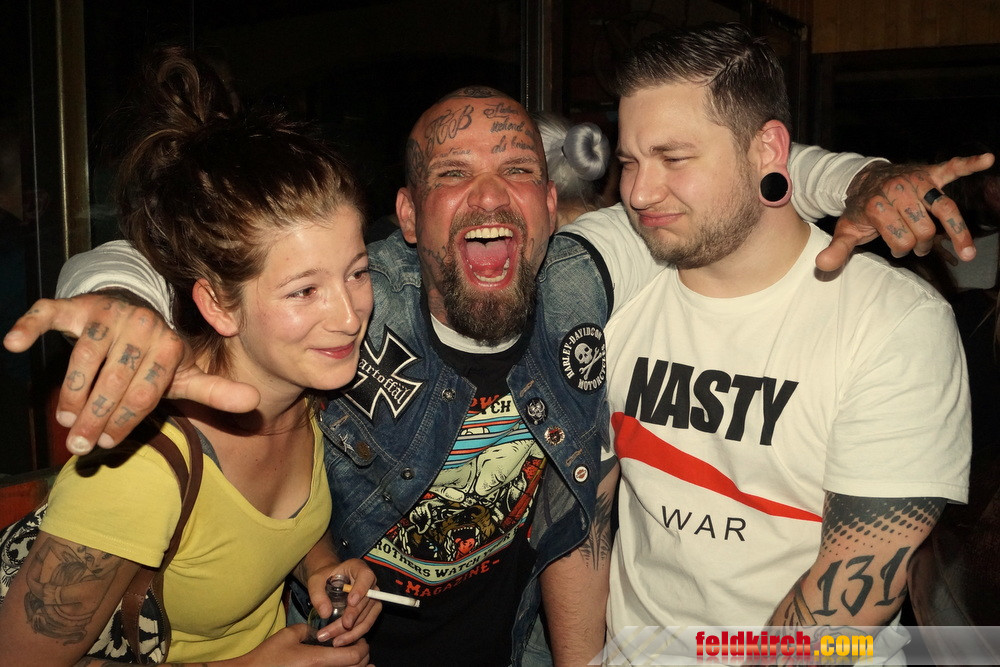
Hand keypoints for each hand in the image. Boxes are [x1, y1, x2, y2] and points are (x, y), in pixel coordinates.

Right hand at [3, 291, 258, 455]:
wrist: (133, 312)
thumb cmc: (155, 355)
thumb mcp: (184, 375)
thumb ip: (214, 391)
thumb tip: (255, 403)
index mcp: (171, 345)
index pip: (147, 392)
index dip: (127, 421)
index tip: (107, 444)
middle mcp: (144, 324)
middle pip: (116, 379)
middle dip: (97, 416)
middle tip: (79, 444)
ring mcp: (109, 312)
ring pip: (85, 356)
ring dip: (72, 390)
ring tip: (64, 417)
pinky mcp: (76, 304)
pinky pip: (50, 313)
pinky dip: (31, 326)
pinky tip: (14, 343)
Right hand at [234, 625, 369, 665]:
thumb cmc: (269, 656)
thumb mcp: (289, 635)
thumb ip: (309, 629)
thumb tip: (321, 630)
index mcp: (318, 660)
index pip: (355, 655)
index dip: (362, 646)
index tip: (359, 639)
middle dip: (363, 657)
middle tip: (358, 647)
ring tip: (356, 659)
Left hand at [308, 558, 381, 646]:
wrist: (329, 582)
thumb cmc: (323, 578)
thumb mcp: (315, 581)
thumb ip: (318, 595)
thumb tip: (325, 614)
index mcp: (358, 568)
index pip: (366, 576)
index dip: (361, 589)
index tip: (351, 602)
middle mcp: (369, 582)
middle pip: (365, 602)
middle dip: (349, 618)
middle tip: (332, 631)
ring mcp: (372, 597)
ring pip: (367, 617)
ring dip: (352, 632)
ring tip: (335, 641)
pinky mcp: (371, 610)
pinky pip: (367, 624)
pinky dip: (355, 634)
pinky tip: (341, 641)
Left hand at [815, 153, 994, 270]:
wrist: (864, 181)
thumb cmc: (860, 210)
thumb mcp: (847, 230)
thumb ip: (838, 249)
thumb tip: (821, 265)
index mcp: (876, 206)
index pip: (900, 239)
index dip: (900, 249)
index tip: (898, 249)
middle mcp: (897, 191)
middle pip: (923, 228)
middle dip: (921, 243)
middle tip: (918, 246)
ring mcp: (916, 181)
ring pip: (944, 208)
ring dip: (956, 231)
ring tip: (967, 253)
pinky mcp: (930, 173)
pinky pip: (952, 167)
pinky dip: (970, 163)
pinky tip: (988, 159)